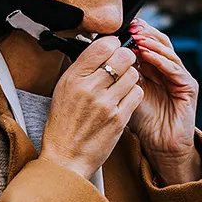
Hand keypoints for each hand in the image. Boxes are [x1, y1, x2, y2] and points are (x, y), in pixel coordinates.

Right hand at [41, 36, 142, 181]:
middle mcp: (89, 88)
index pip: (102, 46)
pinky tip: (125, 98)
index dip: (113, 44)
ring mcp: (105, 104)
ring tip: (122, 84)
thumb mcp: (63, 90)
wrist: (66, 157)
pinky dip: (134, 93)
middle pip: (123, 57)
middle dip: (126, 58)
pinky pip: (137, 94)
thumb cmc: (64, 123)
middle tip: (123, 64)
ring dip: (131, 77)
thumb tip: (101, 48)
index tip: (113, 48)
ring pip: (133, 74)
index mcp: (73, 78)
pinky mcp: (119, 119)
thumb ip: (82, 69)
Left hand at [128, 19, 201, 184]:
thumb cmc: (142, 121)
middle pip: (160, 43)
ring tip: (138, 38)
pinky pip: (175, 70)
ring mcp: (181, 77)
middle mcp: (169, 69)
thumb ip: (120, 73)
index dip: (137, 33)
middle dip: (145, 33)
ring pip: (168, 53)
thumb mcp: (126, 91)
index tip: (123, 25)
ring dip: (152, 44)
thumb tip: (104, 53)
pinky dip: (161, 61)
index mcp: (155, 68)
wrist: (160, 145)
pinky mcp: (189, 87)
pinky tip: (148, 55)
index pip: (147, 43)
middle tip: (131, 26)